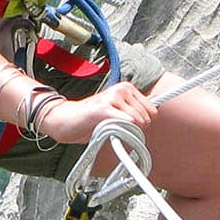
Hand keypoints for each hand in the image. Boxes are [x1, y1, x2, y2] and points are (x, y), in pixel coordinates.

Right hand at [36, 80, 154, 144]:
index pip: (153, 111)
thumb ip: (134, 111)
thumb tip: (154, 114)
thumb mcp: (117, 111)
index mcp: (127, 88)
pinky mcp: (102, 109)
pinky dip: (122, 130)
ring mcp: (111, 97)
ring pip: (137, 121)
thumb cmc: (91, 119)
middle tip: (117, 129)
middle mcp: (121, 89)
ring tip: (110, 128)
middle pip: (146, 118)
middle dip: (135, 129)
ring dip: (126, 131)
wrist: (65, 120)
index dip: (143, 123)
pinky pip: (124, 122)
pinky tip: (108, 130)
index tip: (128, 125)